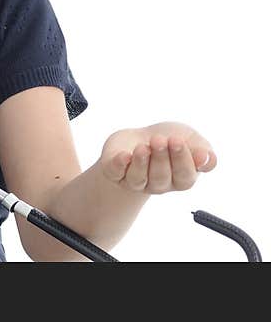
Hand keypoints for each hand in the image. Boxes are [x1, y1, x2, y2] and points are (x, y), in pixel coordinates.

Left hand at [99, 121, 216, 193]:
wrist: (139, 137)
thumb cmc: (168, 139)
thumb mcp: (191, 140)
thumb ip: (203, 151)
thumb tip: (206, 158)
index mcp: (180, 179)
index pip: (184, 176)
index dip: (181, 159)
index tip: (177, 140)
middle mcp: (158, 184)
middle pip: (161, 177)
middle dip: (160, 157)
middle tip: (159, 139)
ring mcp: (135, 180)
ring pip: (139, 178)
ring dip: (141, 162)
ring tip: (143, 147)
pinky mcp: (115, 172)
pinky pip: (116, 173)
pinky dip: (119, 164)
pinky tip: (124, 155)